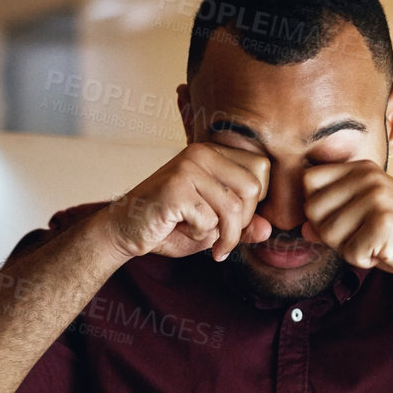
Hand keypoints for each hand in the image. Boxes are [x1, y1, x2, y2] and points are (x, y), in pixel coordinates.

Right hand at [97, 143, 271, 261]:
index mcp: (213, 153)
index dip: (255, 201)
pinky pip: (209, 219)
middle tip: (220, 236)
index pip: (261, 168)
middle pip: (252, 188)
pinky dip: (199, 235)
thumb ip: (241, 226)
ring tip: (205, 240)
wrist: (123, 230)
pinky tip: (180, 229)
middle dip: (241, 221)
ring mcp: (187, 168)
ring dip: (223, 234)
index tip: (235, 221)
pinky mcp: (176, 188)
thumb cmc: (169, 225)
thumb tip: (269, 229)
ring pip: (233, 206)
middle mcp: (201, 153)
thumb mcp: (212, 227)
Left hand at [302, 161, 392, 284]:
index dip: (317, 209)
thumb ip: (332, 218)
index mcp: (362, 169)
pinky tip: (386, 251)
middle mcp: (368, 177)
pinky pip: (349, 252)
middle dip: (330, 233)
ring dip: (348, 249)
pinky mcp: (383, 223)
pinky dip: (364, 260)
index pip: (309, 181)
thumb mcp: (365, 219)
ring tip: (376, 242)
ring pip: (327, 234)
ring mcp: (376, 198)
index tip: (343, 220)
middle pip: (312, 209)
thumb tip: (303, 228)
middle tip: (362, 236)